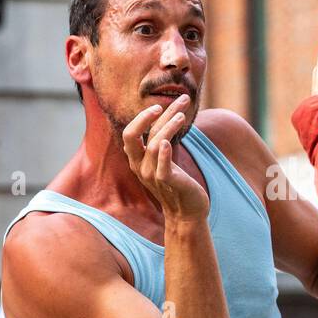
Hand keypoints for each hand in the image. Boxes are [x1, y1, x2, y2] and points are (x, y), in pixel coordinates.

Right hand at [122, 94, 209, 219]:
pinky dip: (164, 154)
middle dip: (146, 117)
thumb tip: (169, 115)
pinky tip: (167, 142)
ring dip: (167, 127)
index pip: (130, 134)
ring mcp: (152, 176)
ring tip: (183, 115)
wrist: (187, 212)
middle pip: (133, 136)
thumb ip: (161, 142)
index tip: (159, 106)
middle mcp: (140, 167)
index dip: (141, 118)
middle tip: (165, 104)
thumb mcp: (165, 161)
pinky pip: (162, 168)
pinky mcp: (168, 183)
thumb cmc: (178, 183)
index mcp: (137, 160)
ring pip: (153, 144)